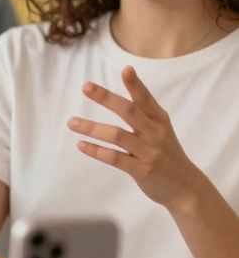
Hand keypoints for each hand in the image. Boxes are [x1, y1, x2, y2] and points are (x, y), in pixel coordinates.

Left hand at [69, 66, 207, 209]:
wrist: (186, 187)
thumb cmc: (167, 154)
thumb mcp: (161, 131)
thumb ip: (144, 114)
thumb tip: (117, 96)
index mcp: (160, 121)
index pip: (145, 99)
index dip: (135, 85)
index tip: (126, 69)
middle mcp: (155, 133)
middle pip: (129, 111)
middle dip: (106, 98)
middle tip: (85, 87)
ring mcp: (148, 152)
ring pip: (117, 135)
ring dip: (91, 127)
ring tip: (71, 122)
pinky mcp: (141, 169)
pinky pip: (114, 158)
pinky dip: (96, 150)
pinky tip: (81, 144)